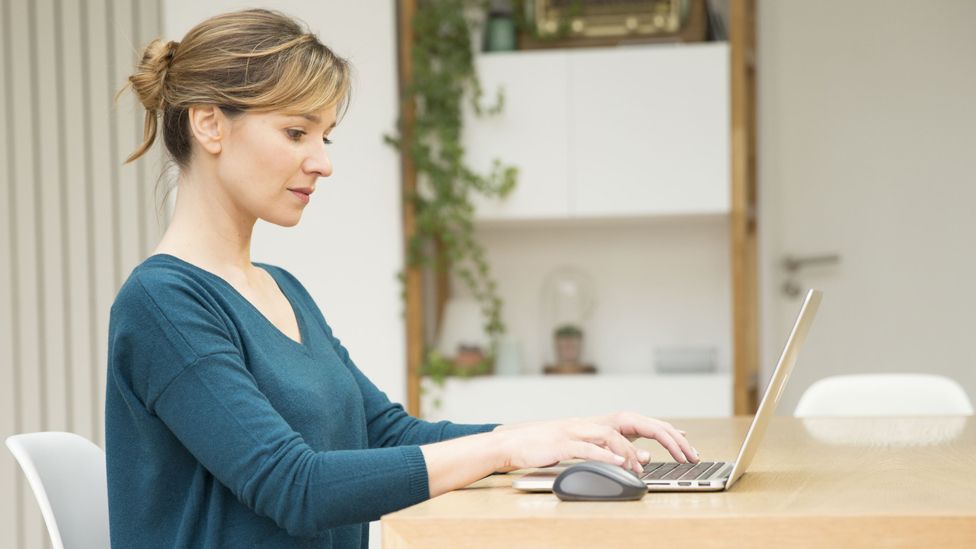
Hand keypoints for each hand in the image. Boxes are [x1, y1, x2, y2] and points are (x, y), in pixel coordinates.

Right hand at [493, 414, 696, 474]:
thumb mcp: (582, 447)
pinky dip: (605, 455)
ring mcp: (575, 430)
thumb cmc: (547, 447)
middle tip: (679, 453)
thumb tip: (638, 458)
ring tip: (641, 467)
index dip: (661, 428)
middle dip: (658, 436)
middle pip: (631, 422)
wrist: (514, 444)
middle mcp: (589, 422)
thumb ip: (608, 450)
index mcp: (596, 423)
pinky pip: (588, 447)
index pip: (636, 421)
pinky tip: (618, 463)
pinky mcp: (562, 442)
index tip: (684, 440)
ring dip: (629, 450)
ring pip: (611, 434)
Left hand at [586, 412, 698, 464]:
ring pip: (661, 428)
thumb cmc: (581, 437)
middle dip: (681, 443)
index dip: (673, 445)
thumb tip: (646, 458)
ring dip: (678, 440)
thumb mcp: (602, 446)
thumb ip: (624, 452)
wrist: (566, 431)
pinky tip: (678, 436)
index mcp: (626, 420)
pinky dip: (668, 434)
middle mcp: (630, 418)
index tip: (683, 458)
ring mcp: (630, 422)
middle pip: (664, 428)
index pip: (658, 431)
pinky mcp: (629, 428)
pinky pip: (655, 430)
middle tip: (695, 458)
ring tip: (691, 452)